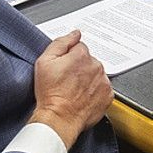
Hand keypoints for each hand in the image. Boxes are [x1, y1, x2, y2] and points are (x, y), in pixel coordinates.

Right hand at [29, 30, 112, 148]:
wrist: (58, 118)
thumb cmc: (50, 93)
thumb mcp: (45, 61)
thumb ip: (61, 42)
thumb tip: (74, 34)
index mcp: (81, 55)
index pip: (79, 47)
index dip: (68, 57)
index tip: (63, 67)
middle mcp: (95, 66)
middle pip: (88, 60)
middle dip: (79, 67)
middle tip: (67, 80)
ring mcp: (103, 81)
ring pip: (96, 74)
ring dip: (88, 79)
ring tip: (74, 90)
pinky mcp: (108, 95)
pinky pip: (102, 88)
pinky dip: (95, 91)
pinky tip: (83, 96)